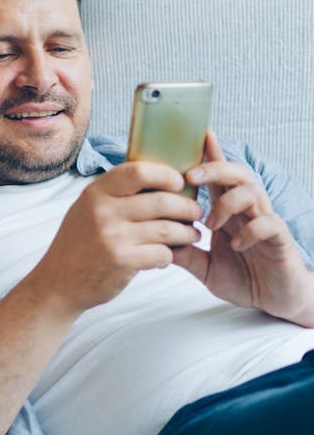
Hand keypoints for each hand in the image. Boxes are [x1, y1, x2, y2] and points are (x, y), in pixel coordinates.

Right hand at [26, 162, 203, 313]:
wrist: (58, 283)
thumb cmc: (78, 244)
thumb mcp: (86, 209)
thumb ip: (114, 194)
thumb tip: (157, 178)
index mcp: (95, 193)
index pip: (138, 171)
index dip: (166, 175)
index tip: (178, 183)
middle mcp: (103, 211)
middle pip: (162, 201)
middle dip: (187, 208)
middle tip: (196, 213)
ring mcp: (112, 237)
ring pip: (168, 229)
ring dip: (187, 233)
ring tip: (192, 235)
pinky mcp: (122, 261)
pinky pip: (162, 253)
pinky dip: (170, 255)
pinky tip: (166, 256)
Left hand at [174, 131, 313, 324]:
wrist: (276, 299)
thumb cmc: (243, 278)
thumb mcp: (204, 267)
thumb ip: (184, 255)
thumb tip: (154, 243)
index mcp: (228, 212)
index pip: (218, 178)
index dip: (210, 155)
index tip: (197, 135)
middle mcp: (247, 211)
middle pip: (236, 174)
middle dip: (213, 169)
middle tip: (189, 177)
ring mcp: (265, 222)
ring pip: (251, 192)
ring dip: (226, 203)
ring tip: (210, 225)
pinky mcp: (279, 239)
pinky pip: (268, 223)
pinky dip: (249, 231)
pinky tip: (236, 246)